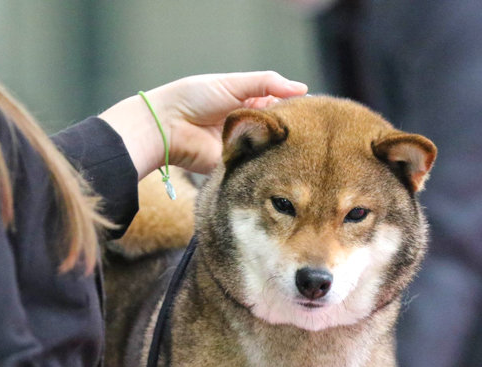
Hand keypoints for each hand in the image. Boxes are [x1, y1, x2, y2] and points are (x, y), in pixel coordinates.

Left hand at [99, 72, 307, 177]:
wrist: (167, 125)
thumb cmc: (194, 98)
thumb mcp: (233, 83)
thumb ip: (267, 83)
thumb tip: (303, 88)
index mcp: (250, 105)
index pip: (282, 108)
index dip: (296, 111)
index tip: (314, 114)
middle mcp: (250, 128)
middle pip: (280, 132)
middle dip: (291, 133)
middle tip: (310, 134)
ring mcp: (245, 150)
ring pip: (272, 152)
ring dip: (280, 150)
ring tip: (297, 147)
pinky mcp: (237, 169)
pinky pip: (257, 169)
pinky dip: (266, 165)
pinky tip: (279, 162)